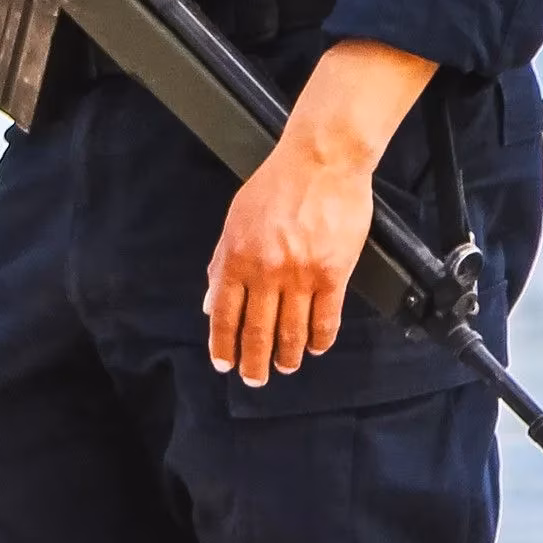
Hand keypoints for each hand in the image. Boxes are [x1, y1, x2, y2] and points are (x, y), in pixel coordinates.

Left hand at [203, 39, 435, 383]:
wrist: (320, 163)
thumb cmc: (275, 186)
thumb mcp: (235, 221)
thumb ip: (221, 263)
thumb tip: (209, 302)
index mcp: (237, 257)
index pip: (224, 313)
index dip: (223, 344)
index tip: (223, 363)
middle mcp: (267, 271)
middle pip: (257, 330)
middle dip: (253, 362)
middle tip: (254, 380)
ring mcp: (301, 274)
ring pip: (291, 330)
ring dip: (286, 356)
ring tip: (284, 367)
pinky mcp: (334, 273)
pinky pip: (326, 318)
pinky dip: (319, 339)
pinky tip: (314, 348)